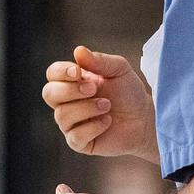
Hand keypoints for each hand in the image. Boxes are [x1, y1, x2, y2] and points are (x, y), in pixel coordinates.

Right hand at [41, 46, 157, 162]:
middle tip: (94, 89)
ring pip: (62, 115)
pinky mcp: (79, 142)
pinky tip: (107, 121)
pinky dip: (93, 127)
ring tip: (107, 105)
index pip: (52, 73)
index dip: (61, 72)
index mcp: (72, 81)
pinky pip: (74, 136)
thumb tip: (78, 51)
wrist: (144, 118)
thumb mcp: (119, 69)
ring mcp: (70, 123)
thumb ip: (99, 60)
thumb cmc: (129, 92)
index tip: (78, 71)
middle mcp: (66, 102)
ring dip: (87, 108)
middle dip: (70, 90)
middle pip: (49, 93)